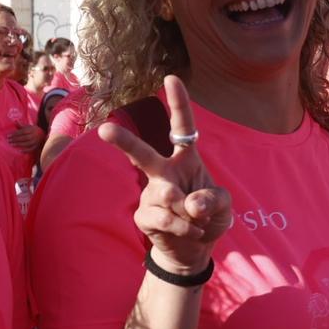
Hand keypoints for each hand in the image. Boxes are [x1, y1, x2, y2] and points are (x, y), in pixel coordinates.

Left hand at [7, 124, 44, 152]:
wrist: (43, 135)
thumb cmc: (33, 130)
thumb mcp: (29, 127)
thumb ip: (21, 125)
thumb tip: (15, 120)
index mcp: (32, 130)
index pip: (22, 132)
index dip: (15, 134)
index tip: (8, 136)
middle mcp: (34, 135)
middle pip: (24, 138)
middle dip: (15, 139)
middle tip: (9, 140)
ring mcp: (35, 141)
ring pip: (26, 143)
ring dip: (19, 144)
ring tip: (12, 145)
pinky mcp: (36, 146)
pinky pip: (31, 149)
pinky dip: (26, 150)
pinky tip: (20, 151)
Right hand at [98, 77, 232, 275]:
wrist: (194, 250)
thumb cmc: (208, 217)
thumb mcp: (223, 205)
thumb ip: (213, 200)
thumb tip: (190, 203)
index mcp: (186, 160)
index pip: (182, 128)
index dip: (178, 104)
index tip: (172, 78)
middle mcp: (164, 172)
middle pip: (144, 154)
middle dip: (125, 142)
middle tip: (105, 130)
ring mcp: (151, 193)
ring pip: (165, 195)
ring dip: (188, 211)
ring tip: (197, 220)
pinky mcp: (144, 216)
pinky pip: (163, 218)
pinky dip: (184, 227)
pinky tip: (191, 231)